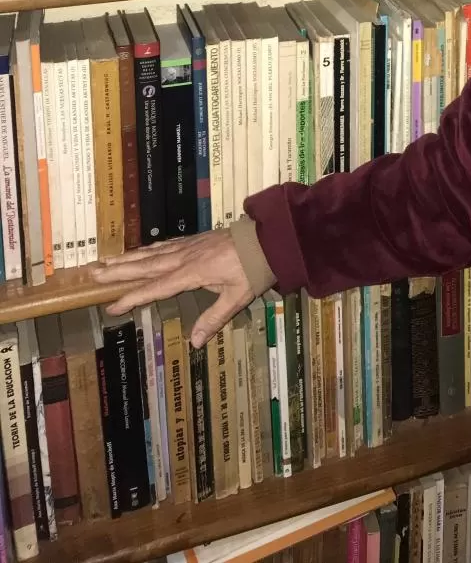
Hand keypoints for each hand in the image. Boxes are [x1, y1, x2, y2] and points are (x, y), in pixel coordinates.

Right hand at [92, 231, 254, 347]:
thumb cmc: (254, 269)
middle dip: (119, 270)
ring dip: (129, 257)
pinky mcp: (196, 239)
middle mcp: (185, 257)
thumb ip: (214, 318)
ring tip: (106, 260)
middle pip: (146, 265)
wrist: (269, 237)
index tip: (112, 306)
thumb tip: (193, 343)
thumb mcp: (237, 297)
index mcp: (192, 273)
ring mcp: (190, 246)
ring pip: (153, 253)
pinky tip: (142, 250)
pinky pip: (166, 245)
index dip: (133, 297)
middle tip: (92, 272)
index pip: (156, 288)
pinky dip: (149, 249)